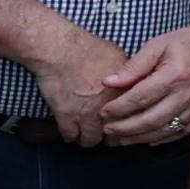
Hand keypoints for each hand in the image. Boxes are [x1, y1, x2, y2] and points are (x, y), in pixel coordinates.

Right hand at [24, 27, 128, 145]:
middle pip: (112, 135)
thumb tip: (129, 82)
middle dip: (107, 135)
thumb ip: (126, 76)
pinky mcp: (66, 117)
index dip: (124, 123)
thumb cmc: (87, 47)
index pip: (130, 120)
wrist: (59, 48)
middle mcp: (107, 108)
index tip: (118, 123)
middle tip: (103, 132)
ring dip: (87, 138)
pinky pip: (69, 136)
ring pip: (90, 140)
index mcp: (123, 94)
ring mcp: (86, 115)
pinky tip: (68, 131)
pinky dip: (69, 135)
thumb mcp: (117, 56)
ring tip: (84, 134)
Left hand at [99, 19, 189, 144]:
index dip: (119, 109)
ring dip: (139, 138)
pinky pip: (180, 133)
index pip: (141, 98)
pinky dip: (161, 139)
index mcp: (175, 74)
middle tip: (106, 131)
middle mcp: (187, 94)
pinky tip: (145, 140)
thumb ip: (134, 66)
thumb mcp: (159, 44)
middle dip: (125, 128)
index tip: (103, 113)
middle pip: (151, 119)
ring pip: (165, 130)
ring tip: (120, 139)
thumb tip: (108, 82)